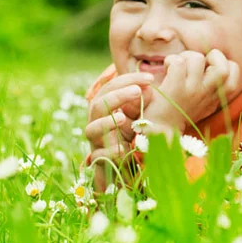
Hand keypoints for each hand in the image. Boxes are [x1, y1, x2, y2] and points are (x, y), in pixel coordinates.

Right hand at [85, 72, 153, 189]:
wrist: (123, 164)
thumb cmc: (130, 133)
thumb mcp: (138, 116)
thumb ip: (141, 102)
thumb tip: (147, 88)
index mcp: (104, 107)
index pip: (111, 87)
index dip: (129, 79)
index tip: (150, 78)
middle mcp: (96, 122)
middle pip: (99, 104)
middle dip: (117, 96)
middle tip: (137, 90)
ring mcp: (96, 141)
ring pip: (91, 129)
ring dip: (107, 123)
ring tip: (123, 119)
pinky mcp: (100, 160)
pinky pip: (100, 155)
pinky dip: (110, 152)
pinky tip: (123, 150)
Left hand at [144, 49, 239, 133]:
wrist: (158, 129)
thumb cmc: (177, 113)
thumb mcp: (201, 104)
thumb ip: (209, 86)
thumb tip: (208, 63)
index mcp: (215, 97)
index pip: (233, 73)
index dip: (226, 63)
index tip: (211, 66)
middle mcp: (207, 94)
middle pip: (224, 67)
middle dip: (213, 55)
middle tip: (198, 62)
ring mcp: (192, 91)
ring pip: (198, 58)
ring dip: (187, 55)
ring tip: (178, 64)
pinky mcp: (175, 88)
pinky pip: (178, 63)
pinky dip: (172, 60)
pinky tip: (167, 67)